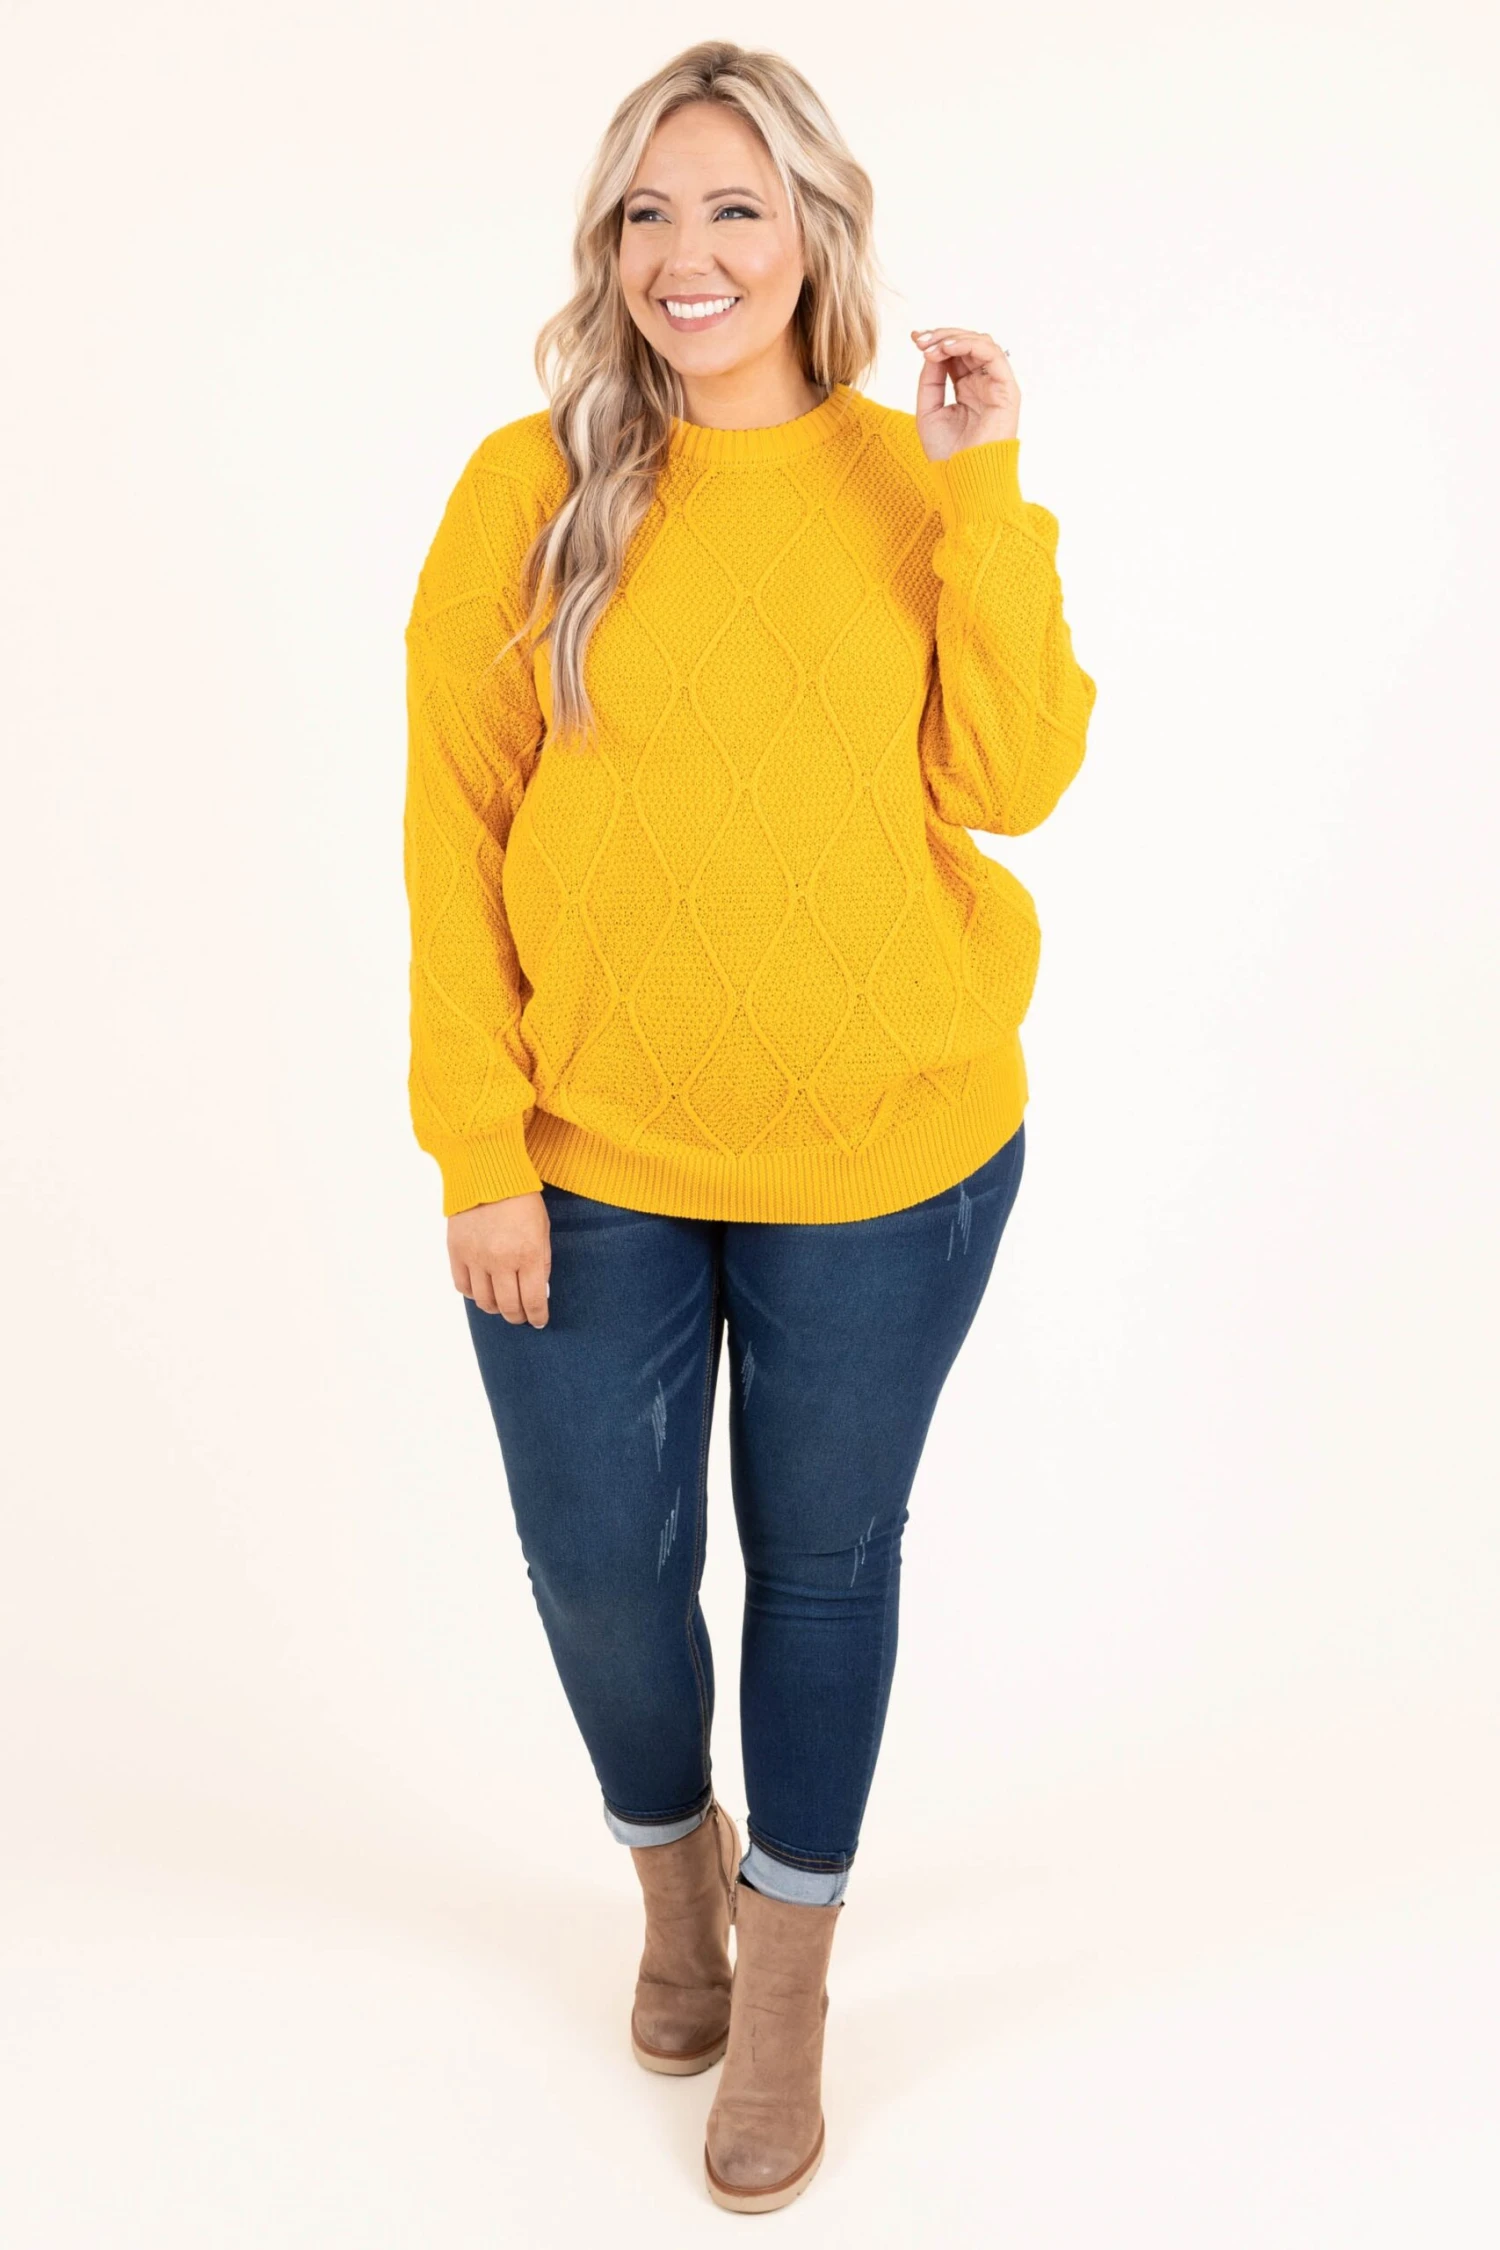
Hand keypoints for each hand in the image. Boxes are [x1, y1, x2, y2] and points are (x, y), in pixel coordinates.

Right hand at [448, 1193, 551, 1325]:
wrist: (487, 1174)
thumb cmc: (521, 1200)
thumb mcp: (542, 1230)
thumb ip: (541, 1263)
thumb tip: (538, 1292)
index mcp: (529, 1254)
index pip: (534, 1300)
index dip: (537, 1316)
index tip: (539, 1321)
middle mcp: (501, 1260)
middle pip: (508, 1306)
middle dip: (517, 1317)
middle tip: (521, 1316)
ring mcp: (476, 1257)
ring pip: (484, 1301)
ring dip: (495, 1308)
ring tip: (501, 1305)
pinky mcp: (456, 1251)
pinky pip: (462, 1286)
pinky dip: (473, 1294)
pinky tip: (481, 1290)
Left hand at [910, 327, 1019, 461]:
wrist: (963, 478)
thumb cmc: (947, 454)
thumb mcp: (929, 410)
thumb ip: (930, 380)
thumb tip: (930, 351)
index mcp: (967, 388)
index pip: (955, 354)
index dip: (936, 342)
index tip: (915, 339)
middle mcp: (983, 384)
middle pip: (968, 344)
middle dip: (942, 336)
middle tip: (921, 339)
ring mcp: (996, 386)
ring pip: (982, 343)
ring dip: (954, 338)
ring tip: (933, 345)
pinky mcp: (1007, 390)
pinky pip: (993, 355)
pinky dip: (970, 345)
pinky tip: (947, 348)